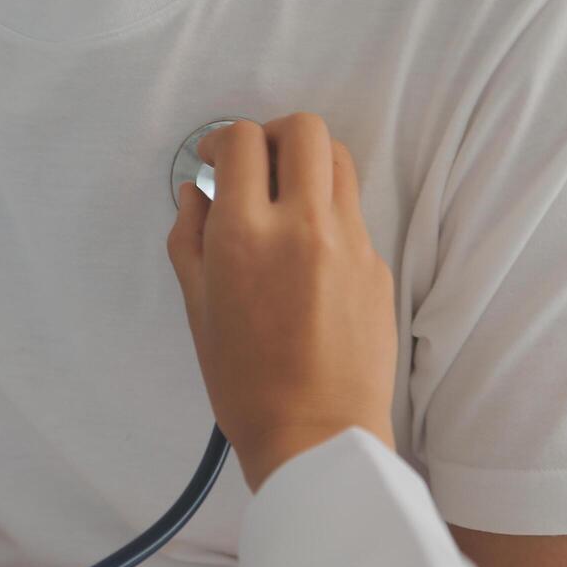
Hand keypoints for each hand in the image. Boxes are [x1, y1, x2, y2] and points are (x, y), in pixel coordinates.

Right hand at [166, 113, 396, 491]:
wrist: (317, 436)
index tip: (214, 160)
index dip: (222, 141)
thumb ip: (189, 239)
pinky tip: (308, 258)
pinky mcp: (377, 265)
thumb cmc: (245, 384)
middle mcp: (302, 224)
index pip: (242, 141)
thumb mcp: (197, 310)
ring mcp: (350, 242)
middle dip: (274, 135)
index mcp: (245, 234)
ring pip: (339, 161)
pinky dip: (327, 214)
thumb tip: (193, 193)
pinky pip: (352, 214)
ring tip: (287, 200)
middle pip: (304, 129)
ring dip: (309, 164)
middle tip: (255, 166)